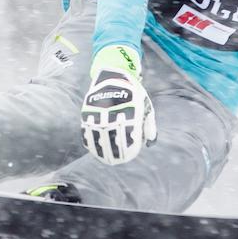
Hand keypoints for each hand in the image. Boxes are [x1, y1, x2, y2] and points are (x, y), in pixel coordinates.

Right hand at [80, 44, 155, 164]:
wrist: (113, 76)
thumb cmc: (134, 94)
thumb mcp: (145, 106)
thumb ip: (148, 125)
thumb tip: (150, 143)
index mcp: (130, 111)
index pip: (129, 135)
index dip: (128, 149)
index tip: (128, 158)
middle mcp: (114, 111)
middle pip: (113, 138)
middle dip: (114, 153)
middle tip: (116, 162)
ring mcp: (100, 111)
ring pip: (99, 136)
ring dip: (101, 150)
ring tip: (104, 159)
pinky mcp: (89, 110)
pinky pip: (87, 129)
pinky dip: (90, 140)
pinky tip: (93, 148)